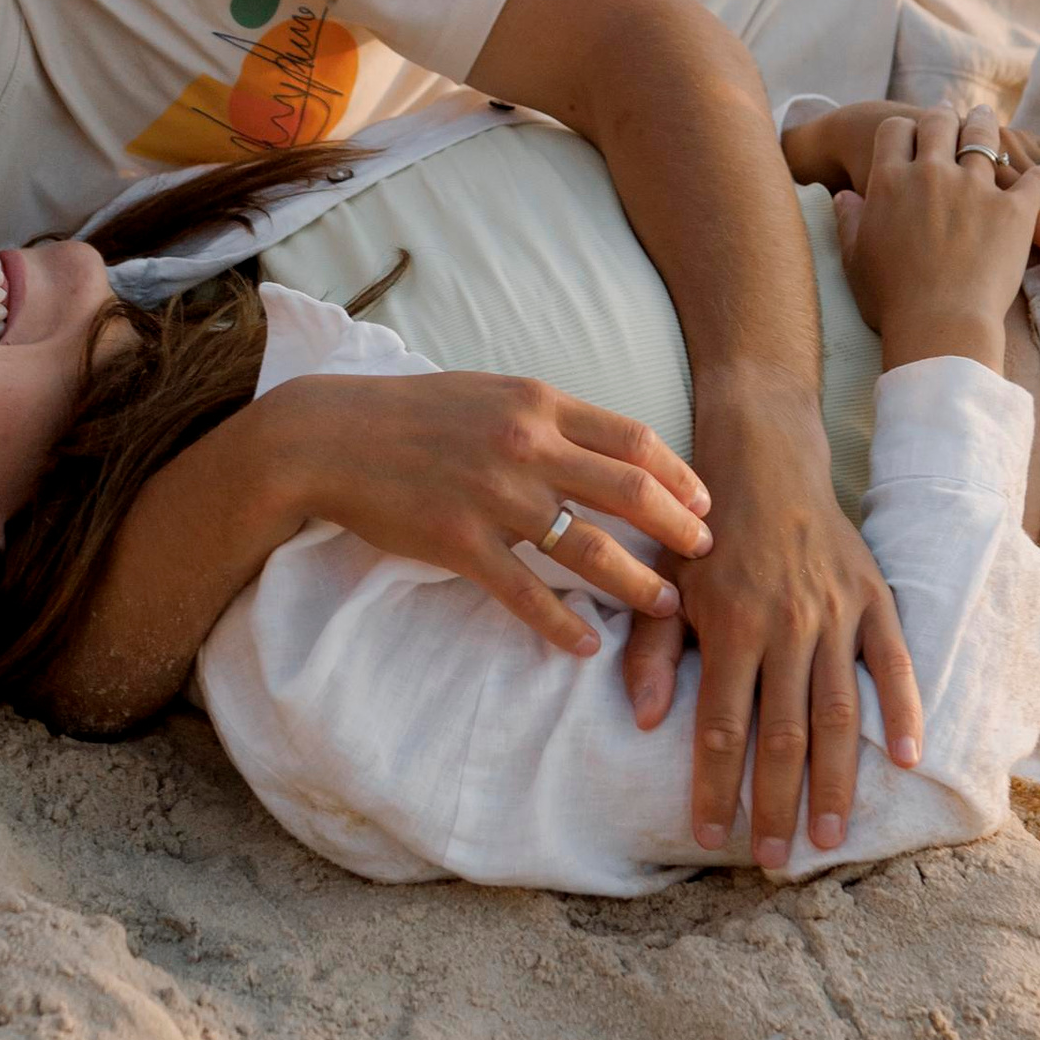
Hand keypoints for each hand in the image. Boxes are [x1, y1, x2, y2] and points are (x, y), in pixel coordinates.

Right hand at [258, 367, 712, 657]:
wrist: (333, 437)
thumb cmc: (415, 414)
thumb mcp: (491, 394)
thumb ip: (548, 418)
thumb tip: (609, 448)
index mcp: (537, 404)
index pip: (633, 439)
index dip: (679, 475)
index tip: (705, 503)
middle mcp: (525, 446)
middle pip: (629, 492)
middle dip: (679, 529)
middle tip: (706, 557)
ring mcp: (493, 496)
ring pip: (589, 549)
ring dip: (637, 585)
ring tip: (666, 609)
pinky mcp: (460, 542)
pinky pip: (526, 593)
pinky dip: (562, 624)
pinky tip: (586, 645)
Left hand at [621, 382, 918, 869]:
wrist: (764, 459)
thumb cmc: (705, 530)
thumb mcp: (664, 581)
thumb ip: (653, 650)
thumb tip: (646, 720)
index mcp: (732, 624)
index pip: (723, 726)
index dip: (717, 787)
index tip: (710, 837)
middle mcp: (788, 625)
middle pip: (784, 734)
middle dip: (779, 804)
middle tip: (777, 861)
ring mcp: (836, 614)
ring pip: (839, 712)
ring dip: (837, 780)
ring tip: (833, 837)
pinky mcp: (874, 599)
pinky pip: (894, 663)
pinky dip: (903, 710)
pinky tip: (907, 758)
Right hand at [783, 97, 1039, 281]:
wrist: (937, 327)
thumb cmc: (892, 302)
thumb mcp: (856, 259)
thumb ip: (849, 221)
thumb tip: (843, 197)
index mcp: (889, 182)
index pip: (895, 129)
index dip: (905, 128)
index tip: (912, 132)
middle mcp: (932, 173)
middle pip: (939, 122)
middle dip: (945, 116)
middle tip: (953, 115)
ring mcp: (975, 188)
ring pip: (985, 138)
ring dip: (987, 125)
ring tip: (989, 119)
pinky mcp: (1014, 211)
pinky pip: (1039, 179)